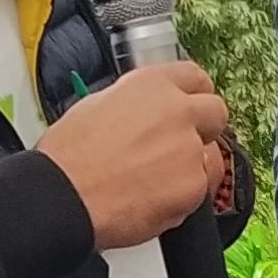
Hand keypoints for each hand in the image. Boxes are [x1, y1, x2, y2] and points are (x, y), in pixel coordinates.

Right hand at [37, 62, 227, 248]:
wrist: (62, 198)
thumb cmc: (67, 158)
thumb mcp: (95, 106)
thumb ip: (134, 102)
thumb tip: (144, 110)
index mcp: (153, 85)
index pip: (195, 77)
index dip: (194, 94)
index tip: (191, 104)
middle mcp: (178, 111)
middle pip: (216, 112)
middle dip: (203, 128)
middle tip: (178, 146)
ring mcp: (190, 149)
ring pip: (210, 156)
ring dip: (190, 167)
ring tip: (153, 182)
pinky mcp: (194, 186)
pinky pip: (199, 191)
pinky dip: (181, 198)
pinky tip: (149, 200)